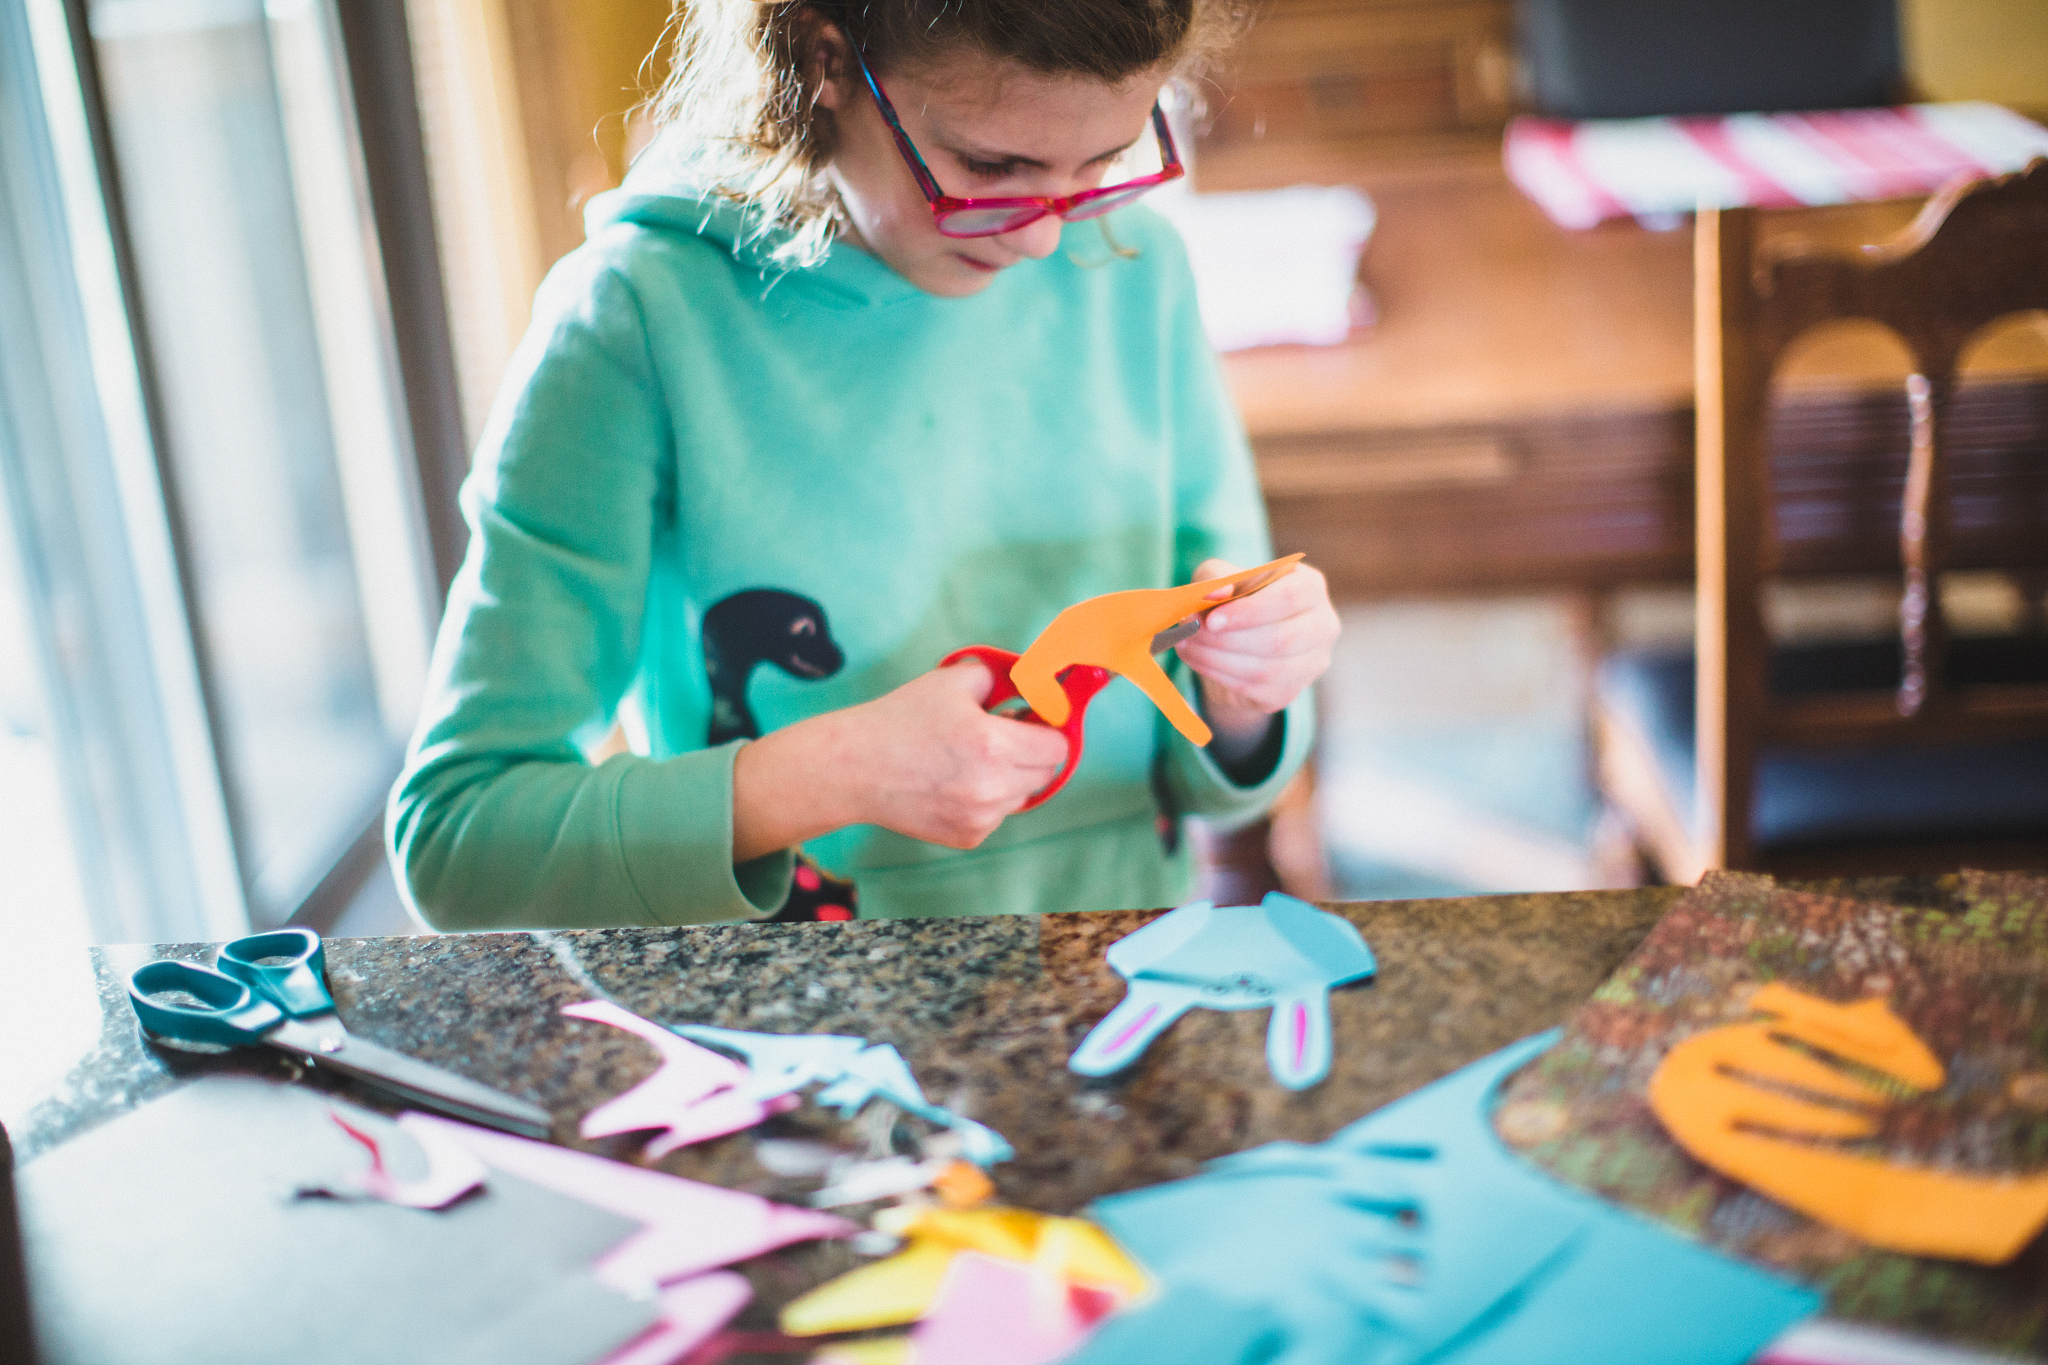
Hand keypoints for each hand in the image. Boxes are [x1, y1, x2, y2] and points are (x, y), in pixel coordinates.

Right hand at [733, 658, 1070, 859]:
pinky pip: (996, 815)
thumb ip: (1001, 679)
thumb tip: (1033, 683)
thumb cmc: (901, 719)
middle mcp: (992, 788)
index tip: (1032, 720)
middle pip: (1045, 773)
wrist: (855, 768)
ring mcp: (980, 818)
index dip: (1047, 729)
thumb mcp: (953, 681)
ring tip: (972, 757)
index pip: (1056, 747)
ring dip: (1011, 776)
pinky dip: (987, 799)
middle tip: (1005, 733)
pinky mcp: (967, 837)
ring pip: (1022, 796)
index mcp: (993, 746)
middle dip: (1033, 751)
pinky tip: (954, 781)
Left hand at [1175, 557, 1339, 749]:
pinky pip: (1254, 689)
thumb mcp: (1220, 578)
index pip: (1289, 598)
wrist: (1236, 642)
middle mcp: (1322, 625)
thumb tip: (1218, 593)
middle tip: (1191, 633)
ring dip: (1217, 659)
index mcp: (1311, 587)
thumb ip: (1217, 578)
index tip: (1212, 619)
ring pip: (1267, 669)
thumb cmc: (1232, 600)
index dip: (1250, 610)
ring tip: (1186, 644)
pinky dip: (1219, 675)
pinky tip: (1198, 660)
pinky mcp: (1289, 692)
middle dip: (1227, 639)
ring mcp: (1311, 663)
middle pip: (1280, 639)